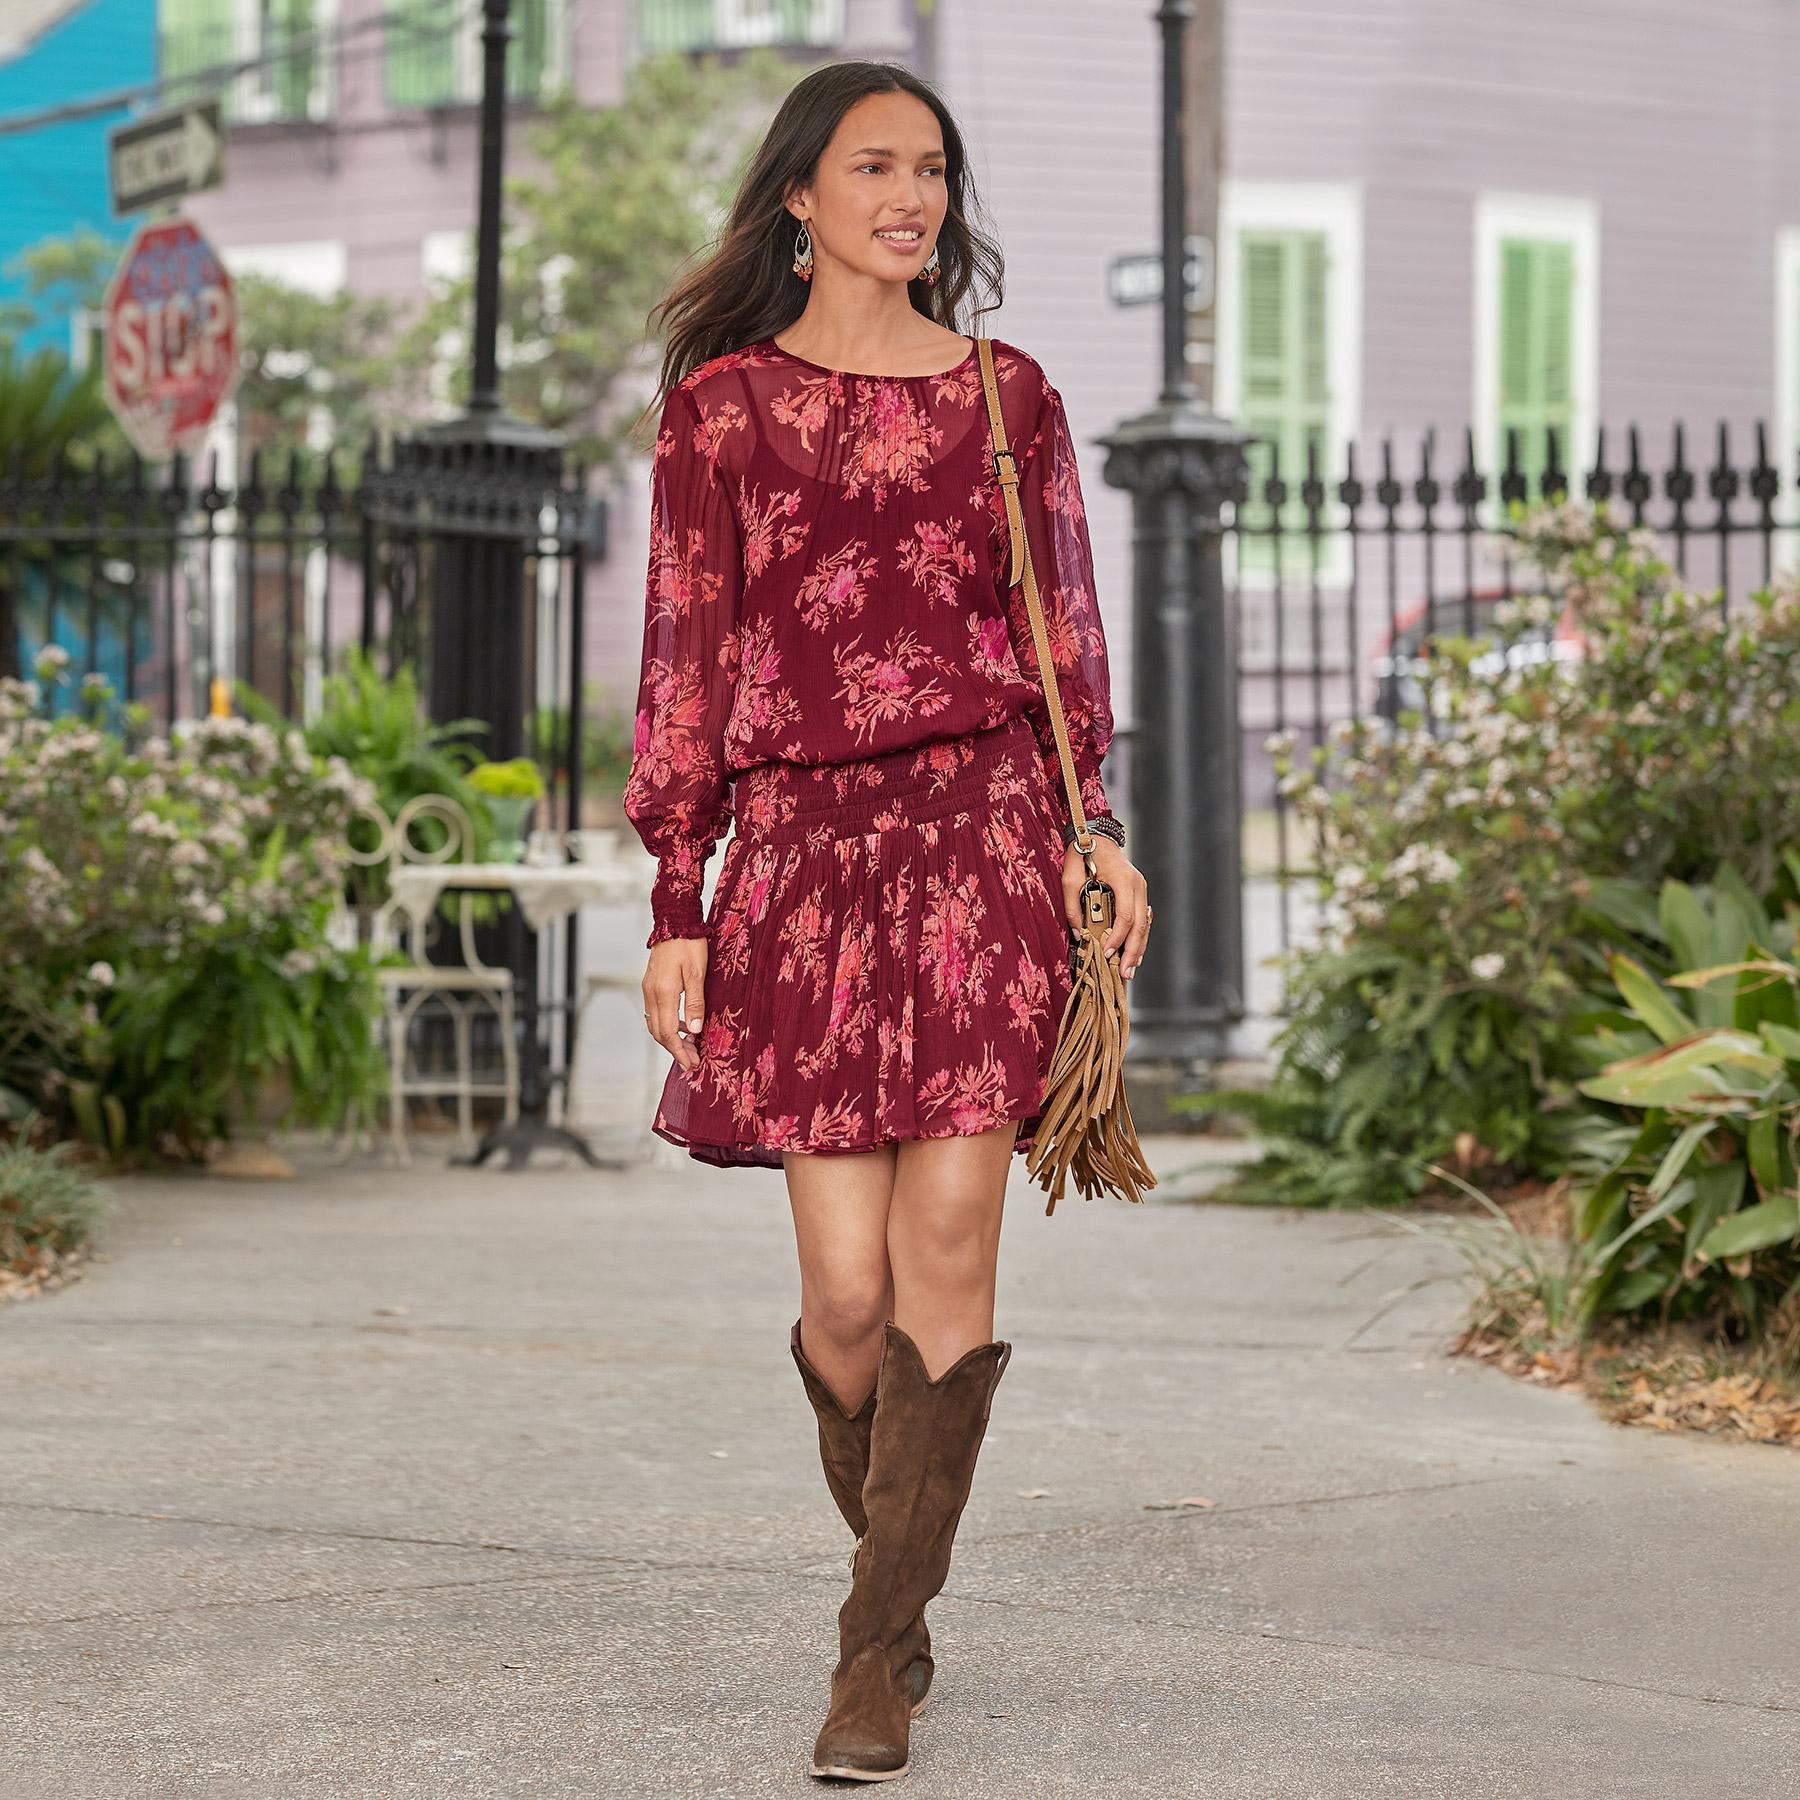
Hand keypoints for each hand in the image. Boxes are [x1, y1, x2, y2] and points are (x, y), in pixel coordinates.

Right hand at [643, 937, 706, 1072]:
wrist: (674, 920)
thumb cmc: (689, 944)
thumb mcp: (698, 973)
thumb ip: (695, 1003)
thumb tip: (694, 1032)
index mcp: (663, 993)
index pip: (667, 1032)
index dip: (679, 1052)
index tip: (691, 1064)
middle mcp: (651, 993)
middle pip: (658, 1032)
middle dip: (674, 1050)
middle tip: (691, 1062)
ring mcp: (648, 989)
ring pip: (654, 1023)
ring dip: (670, 1039)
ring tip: (690, 1047)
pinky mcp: (650, 984)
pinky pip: (655, 1012)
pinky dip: (667, 1025)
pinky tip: (683, 1026)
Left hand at [1061, 836, 1151, 979]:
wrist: (1095, 834)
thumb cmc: (1081, 853)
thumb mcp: (1070, 878)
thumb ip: (1073, 907)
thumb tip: (1080, 935)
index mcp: (1123, 880)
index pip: (1125, 916)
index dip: (1118, 938)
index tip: (1107, 953)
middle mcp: (1138, 885)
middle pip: (1140, 925)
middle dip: (1133, 951)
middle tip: (1126, 973)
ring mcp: (1141, 888)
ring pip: (1144, 924)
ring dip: (1138, 947)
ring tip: (1131, 969)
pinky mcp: (1138, 892)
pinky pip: (1142, 918)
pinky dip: (1138, 936)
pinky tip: (1134, 952)